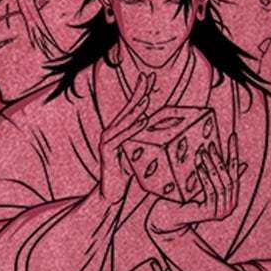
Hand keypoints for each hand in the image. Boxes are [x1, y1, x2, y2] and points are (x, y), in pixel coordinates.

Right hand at [97, 70, 154, 205]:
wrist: (111, 194)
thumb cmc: (127, 175)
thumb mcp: (139, 154)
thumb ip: (146, 142)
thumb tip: (164, 132)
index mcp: (119, 131)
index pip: (131, 107)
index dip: (139, 91)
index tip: (147, 76)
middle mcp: (110, 132)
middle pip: (127, 109)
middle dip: (138, 91)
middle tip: (146, 76)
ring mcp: (107, 141)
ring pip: (124, 122)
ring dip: (136, 108)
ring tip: (146, 97)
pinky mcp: (107, 152)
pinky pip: (122, 138)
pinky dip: (132, 128)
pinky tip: (142, 120)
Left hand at [146, 133, 244, 235]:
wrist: (173, 215)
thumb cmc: (187, 196)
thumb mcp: (203, 182)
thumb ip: (212, 171)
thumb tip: (212, 147)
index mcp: (232, 197)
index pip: (235, 171)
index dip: (234, 154)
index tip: (232, 137)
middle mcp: (230, 205)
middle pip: (229, 179)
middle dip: (220, 160)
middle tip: (211, 146)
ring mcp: (222, 211)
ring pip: (221, 186)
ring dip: (212, 167)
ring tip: (203, 154)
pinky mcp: (211, 214)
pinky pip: (211, 193)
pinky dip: (206, 178)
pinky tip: (200, 168)